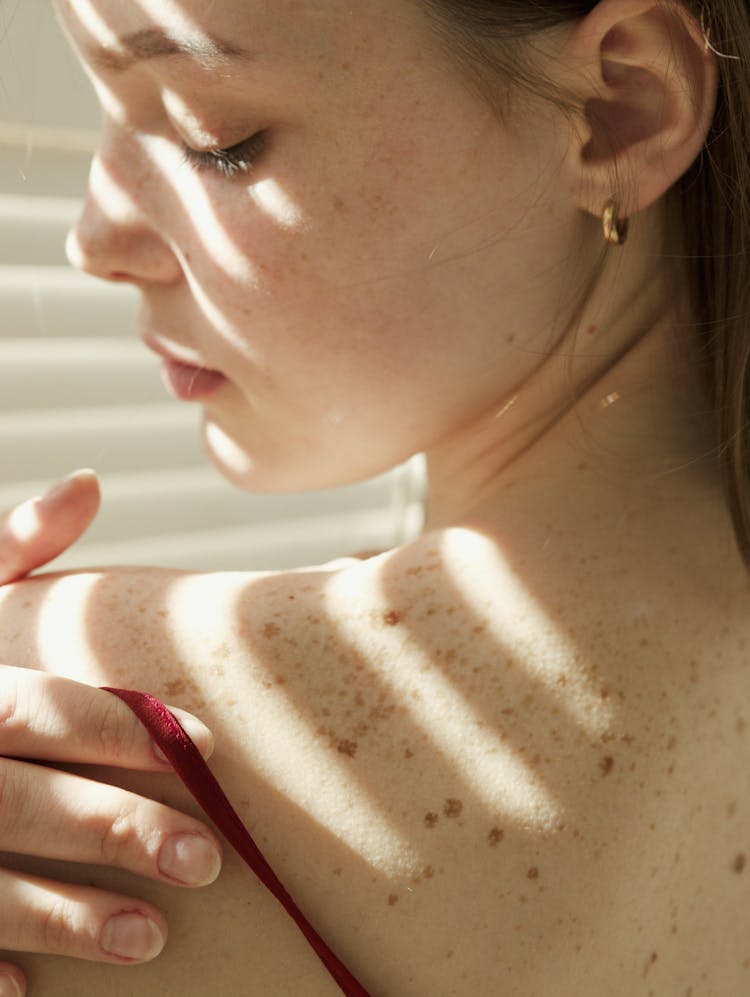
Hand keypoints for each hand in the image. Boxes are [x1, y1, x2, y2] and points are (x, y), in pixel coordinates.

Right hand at [0, 476, 222, 992]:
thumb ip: (12, 545)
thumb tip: (89, 482)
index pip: (38, 707)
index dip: (118, 727)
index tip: (195, 747)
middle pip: (22, 797)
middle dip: (113, 827)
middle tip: (205, 858)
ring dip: (64, 916)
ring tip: (153, 938)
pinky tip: (35, 990)